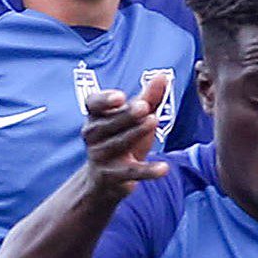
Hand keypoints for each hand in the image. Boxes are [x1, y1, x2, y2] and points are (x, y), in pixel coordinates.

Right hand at [80, 70, 172, 193]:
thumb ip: (149, 98)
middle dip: (126, 114)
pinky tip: (164, 168)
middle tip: (144, 106)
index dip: (104, 100)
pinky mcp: (111, 177)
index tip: (120, 97)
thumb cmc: (121, 140)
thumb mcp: (135, 119)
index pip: (93, 104)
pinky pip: (131, 172)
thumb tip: (163, 76)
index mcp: (96, 116)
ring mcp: (100, 157)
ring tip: (153, 120)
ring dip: (135, 133)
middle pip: (108, 123)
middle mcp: (93, 135)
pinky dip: (148, 170)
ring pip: (118, 144)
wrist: (106, 180)